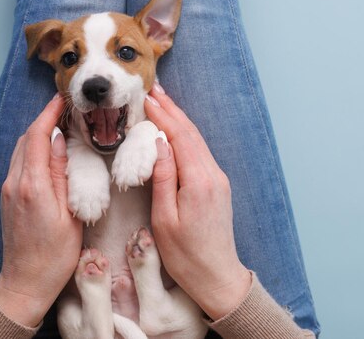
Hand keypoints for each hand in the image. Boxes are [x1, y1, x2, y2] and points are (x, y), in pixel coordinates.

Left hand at [0, 94, 82, 326]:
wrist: (26, 281)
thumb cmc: (55, 254)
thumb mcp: (70, 214)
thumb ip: (62, 174)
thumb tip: (60, 140)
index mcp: (33, 186)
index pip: (37, 137)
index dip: (49, 114)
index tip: (63, 99)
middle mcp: (15, 183)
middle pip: (25, 138)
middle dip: (44, 119)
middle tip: (67, 108)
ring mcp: (9, 190)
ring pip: (21, 149)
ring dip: (38, 133)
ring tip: (61, 124)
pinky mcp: (9, 196)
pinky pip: (19, 162)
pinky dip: (33, 148)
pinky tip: (49, 150)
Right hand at [144, 84, 251, 320]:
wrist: (217, 275)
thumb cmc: (185, 255)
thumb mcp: (164, 219)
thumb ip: (163, 178)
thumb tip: (158, 143)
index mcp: (198, 181)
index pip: (179, 137)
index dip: (162, 115)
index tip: (145, 98)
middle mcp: (213, 174)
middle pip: (191, 133)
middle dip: (172, 110)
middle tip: (153, 89)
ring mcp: (218, 179)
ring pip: (197, 140)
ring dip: (179, 120)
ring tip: (162, 102)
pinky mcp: (217, 185)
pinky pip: (201, 152)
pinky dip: (186, 135)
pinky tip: (175, 130)